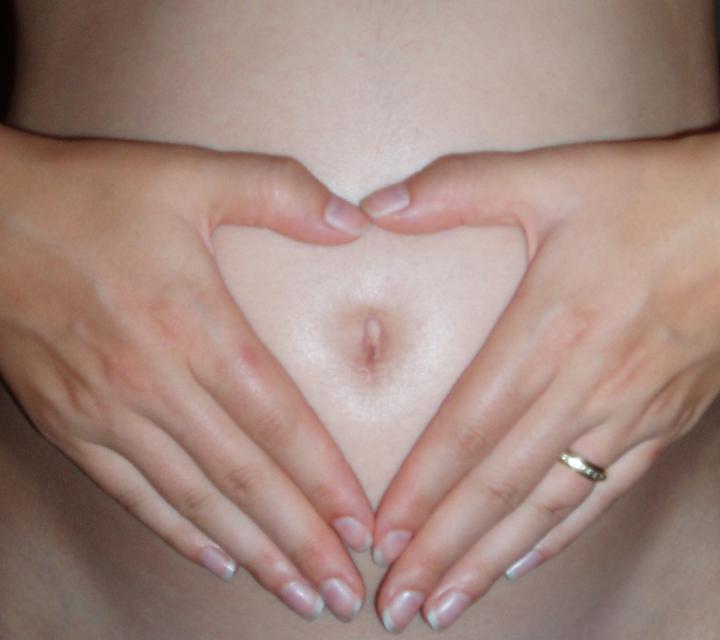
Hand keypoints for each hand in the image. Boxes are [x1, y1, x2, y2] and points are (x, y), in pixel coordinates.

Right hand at [0, 127, 373, 621]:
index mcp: (191, 323)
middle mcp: (153, 382)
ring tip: (296, 594)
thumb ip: (279, 192)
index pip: (277, 419)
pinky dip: (177, 532)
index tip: (363, 526)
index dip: (324, 478)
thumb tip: (358, 222)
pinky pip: (132, 493)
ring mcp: (108, 411)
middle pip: (244, 478)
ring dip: (251, 552)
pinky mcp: (72, 422)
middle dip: (300, 541)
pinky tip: (217, 561)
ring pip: (194, 500)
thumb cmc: (92, 194)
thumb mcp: (190, 175)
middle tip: (343, 592)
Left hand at [360, 132, 719, 630]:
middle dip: (442, 551)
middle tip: (399, 607)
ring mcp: (626, 414)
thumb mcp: (552, 178)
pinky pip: (602, 495)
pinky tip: (521, 564)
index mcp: (550, 329)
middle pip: (499, 486)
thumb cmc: (649, 199)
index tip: (381, 537)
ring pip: (547, 507)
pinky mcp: (660, 424)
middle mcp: (584, 386)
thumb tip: (377, 205)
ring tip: (447, 608)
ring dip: (491, 561)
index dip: (421, 488)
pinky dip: (558, 536)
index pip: (467, 429)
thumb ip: (459, 189)